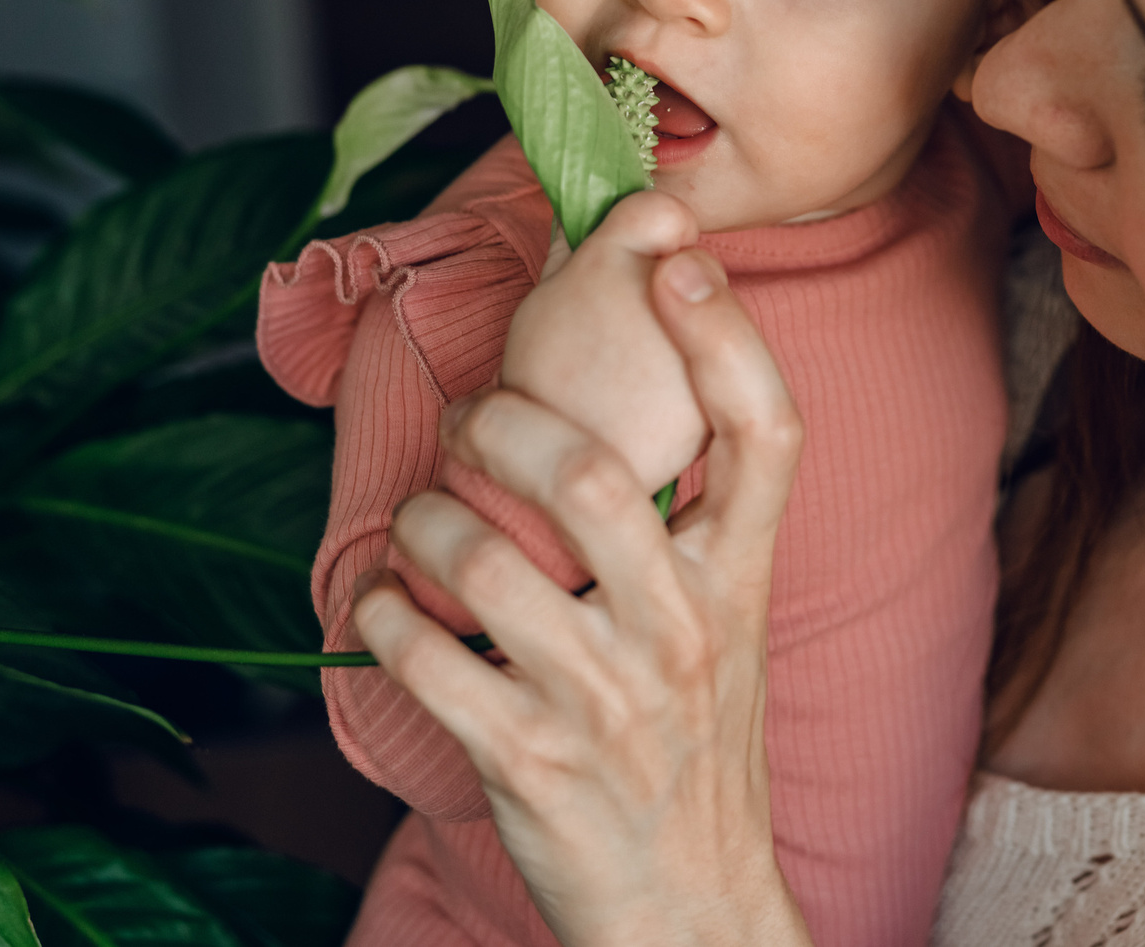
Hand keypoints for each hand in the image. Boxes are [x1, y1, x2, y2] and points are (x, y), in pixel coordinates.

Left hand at [355, 198, 814, 946]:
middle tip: (471, 418)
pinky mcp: (528, 762)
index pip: (768, 436)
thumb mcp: (725, 627)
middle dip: (508, 422)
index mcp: (741, 583)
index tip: (679, 262)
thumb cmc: (694, 746)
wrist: (692, 908)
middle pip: (598, 477)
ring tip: (415, 525)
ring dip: (426, 524)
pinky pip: (426, 660)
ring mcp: (606, 700)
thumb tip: (619, 402)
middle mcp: (685, 632)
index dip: (728, 337)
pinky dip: (378, 617)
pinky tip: (375, 606)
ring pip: (491, 562)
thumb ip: (689, 527)